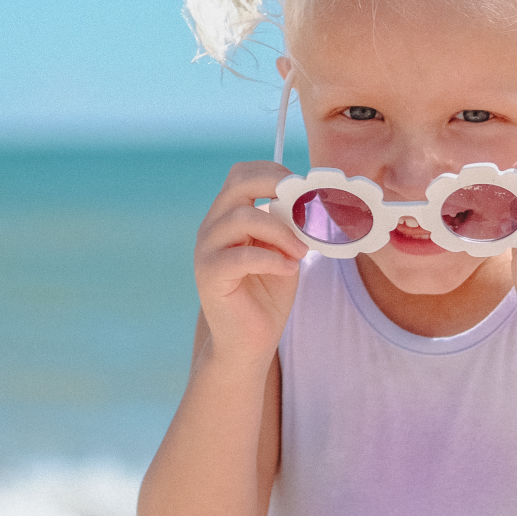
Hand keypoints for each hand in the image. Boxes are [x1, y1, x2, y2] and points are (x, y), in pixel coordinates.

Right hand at [193, 161, 306, 366]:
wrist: (249, 342)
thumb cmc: (268, 294)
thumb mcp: (284, 250)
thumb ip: (288, 224)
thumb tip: (310, 198)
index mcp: (228, 215)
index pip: (243, 174)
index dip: (274, 173)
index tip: (304, 188)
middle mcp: (212, 226)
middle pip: (238, 183)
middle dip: (275, 186)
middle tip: (303, 205)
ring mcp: (206, 249)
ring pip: (242, 217)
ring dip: (281, 231)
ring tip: (301, 251)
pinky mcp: (208, 275)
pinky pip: (239, 256)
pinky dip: (270, 258)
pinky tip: (287, 269)